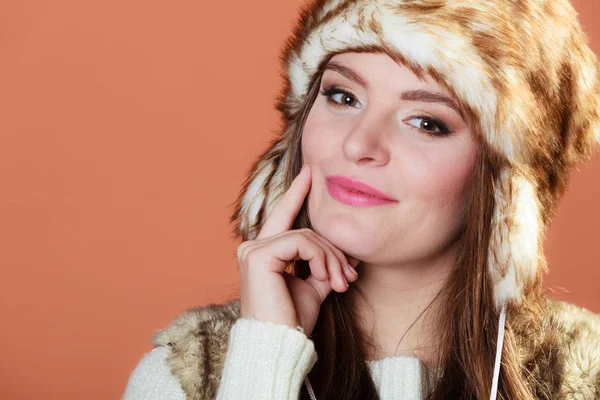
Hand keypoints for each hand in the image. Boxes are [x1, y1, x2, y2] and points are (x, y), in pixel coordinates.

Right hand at [237, 163, 359, 335]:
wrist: (281, 345)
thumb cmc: (293, 321)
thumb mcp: (314, 287)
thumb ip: (324, 264)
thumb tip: (348, 250)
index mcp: (263, 253)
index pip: (284, 217)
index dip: (297, 193)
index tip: (311, 172)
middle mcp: (253, 247)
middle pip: (303, 229)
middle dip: (332, 249)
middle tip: (351, 274)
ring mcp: (253, 250)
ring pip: (306, 236)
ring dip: (331, 258)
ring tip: (342, 282)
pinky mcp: (259, 256)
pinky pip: (301, 243)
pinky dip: (321, 258)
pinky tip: (327, 278)